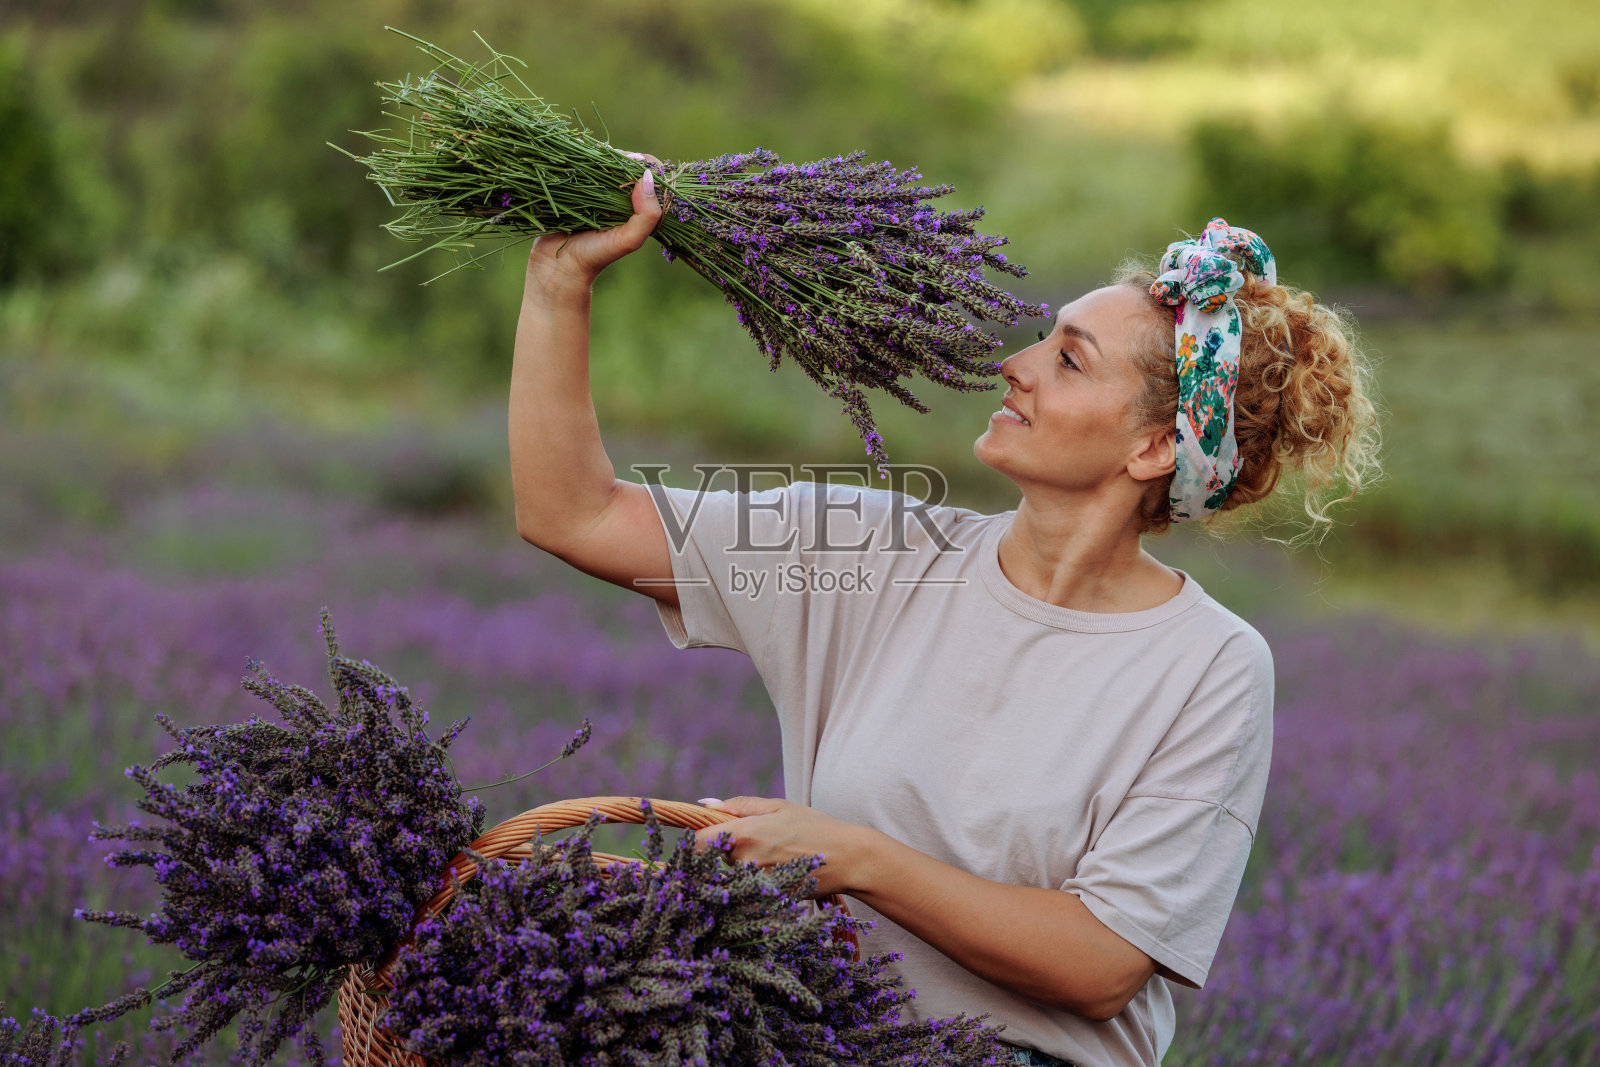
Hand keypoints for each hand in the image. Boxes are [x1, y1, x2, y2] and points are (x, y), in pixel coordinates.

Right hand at [523, 149, 664, 300]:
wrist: (558, 266)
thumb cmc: (596, 256)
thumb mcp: (629, 240)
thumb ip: (647, 215)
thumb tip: (646, 177)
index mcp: (635, 206)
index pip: (648, 176)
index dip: (645, 164)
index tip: (635, 163)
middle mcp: (616, 196)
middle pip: (625, 164)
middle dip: (620, 155)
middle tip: (611, 156)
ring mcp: (594, 190)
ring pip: (602, 161)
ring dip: (599, 152)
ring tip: (594, 152)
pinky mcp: (573, 188)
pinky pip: (580, 165)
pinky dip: (579, 155)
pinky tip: (577, 151)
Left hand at [691, 796, 872, 898]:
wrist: (848, 859)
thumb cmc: (815, 826)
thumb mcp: (779, 807)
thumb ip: (739, 806)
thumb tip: (705, 805)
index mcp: (744, 834)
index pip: (697, 842)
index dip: (698, 838)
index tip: (709, 833)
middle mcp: (745, 862)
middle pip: (716, 857)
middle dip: (729, 847)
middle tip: (760, 838)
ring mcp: (755, 885)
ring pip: (734, 873)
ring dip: (744, 863)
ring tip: (776, 853)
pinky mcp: (766, 899)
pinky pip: (750, 887)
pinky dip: (758, 879)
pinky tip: (782, 868)